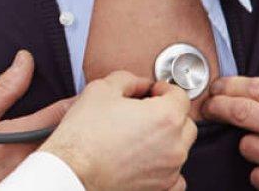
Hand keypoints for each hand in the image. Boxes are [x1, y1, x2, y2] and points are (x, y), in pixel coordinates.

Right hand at [0, 51, 73, 190]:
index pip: (61, 114)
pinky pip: (51, 167)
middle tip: (77, 109)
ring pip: (61, 152)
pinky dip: (55, 157)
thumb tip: (24, 61)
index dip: (77, 100)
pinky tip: (51, 151)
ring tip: (65, 128)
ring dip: (63, 138)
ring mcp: (33, 176)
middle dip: (72, 119)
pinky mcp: (32, 186)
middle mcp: (31, 159)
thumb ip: (5, 87)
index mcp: (19, 137)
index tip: (87, 92)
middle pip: (65, 134)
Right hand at [41, 74, 194, 190]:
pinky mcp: (161, 189)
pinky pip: (176, 177)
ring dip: (167, 139)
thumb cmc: (84, 136)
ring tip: (140, 135)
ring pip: (181, 148)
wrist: (73, 172)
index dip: (163, 89)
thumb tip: (138, 83)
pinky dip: (166, 167)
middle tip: (146, 111)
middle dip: (169, 113)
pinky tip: (148, 160)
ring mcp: (169, 170)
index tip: (152, 91)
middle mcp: (174, 146)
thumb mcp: (101, 89)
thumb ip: (127, 79)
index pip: (180, 95)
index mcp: (165, 117)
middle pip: (185, 122)